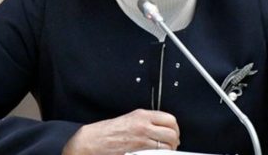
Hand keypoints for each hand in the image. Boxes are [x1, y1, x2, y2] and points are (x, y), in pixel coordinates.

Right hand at [62, 109, 179, 154]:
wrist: (93, 141)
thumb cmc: (108, 131)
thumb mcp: (130, 119)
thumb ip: (147, 121)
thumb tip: (162, 128)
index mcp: (142, 115)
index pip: (170, 119)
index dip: (174, 128)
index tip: (173, 133)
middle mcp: (144, 125)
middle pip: (172, 133)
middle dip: (174, 140)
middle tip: (171, 144)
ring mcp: (142, 140)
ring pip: (167, 146)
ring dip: (169, 150)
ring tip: (164, 151)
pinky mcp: (139, 152)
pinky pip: (158, 154)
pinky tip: (156, 154)